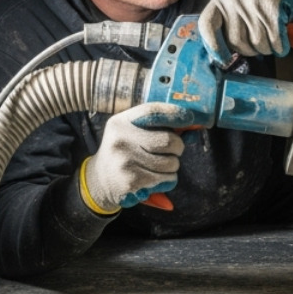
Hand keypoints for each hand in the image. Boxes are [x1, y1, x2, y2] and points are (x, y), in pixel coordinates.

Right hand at [81, 102, 197, 211]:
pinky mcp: (132, 181)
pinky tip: (154, 181)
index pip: (152, 111)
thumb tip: (194, 130)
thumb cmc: (124, 154)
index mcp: (121, 123)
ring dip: (172, 167)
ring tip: (158, 168)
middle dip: (178, 148)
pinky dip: (168, 181)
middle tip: (173, 152)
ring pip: (171, 163)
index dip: (175, 113)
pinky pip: (167, 179)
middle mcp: (121, 139)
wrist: (99, 182)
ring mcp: (125, 161)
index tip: (189, 117)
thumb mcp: (132, 135)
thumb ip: (159, 129)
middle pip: (169, 140)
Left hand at [197, 0, 292, 58]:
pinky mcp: (271, 4)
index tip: (224, 61)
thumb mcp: (238, 6)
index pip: (207, 25)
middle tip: (260, 42)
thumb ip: (227, 25)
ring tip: (272, 37)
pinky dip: (280, 46)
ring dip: (268, 48)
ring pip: (257, 43)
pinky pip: (274, 39)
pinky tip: (282, 40)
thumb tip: (220, 58)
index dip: (213, 46)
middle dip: (250, 50)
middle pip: (236, 41)